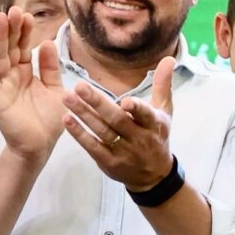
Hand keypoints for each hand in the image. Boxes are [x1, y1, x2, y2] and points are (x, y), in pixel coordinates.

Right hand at [0, 9, 68, 161]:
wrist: (40, 145)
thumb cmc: (48, 120)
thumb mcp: (55, 89)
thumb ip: (51, 67)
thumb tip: (48, 42)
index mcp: (26, 72)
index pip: (23, 47)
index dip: (25, 32)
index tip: (28, 15)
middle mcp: (11, 74)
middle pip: (9, 47)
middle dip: (11, 29)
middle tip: (14, 10)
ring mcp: (1, 83)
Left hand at [62, 58, 177, 190]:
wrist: (154, 175)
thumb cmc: (157, 136)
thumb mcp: (164, 112)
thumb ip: (162, 85)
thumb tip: (168, 58)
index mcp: (154, 125)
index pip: (146, 116)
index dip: (137, 109)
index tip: (125, 102)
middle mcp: (140, 139)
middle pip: (117, 120)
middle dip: (98, 104)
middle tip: (79, 86)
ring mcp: (124, 152)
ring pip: (102, 131)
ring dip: (83, 114)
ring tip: (66, 97)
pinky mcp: (109, 162)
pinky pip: (92, 147)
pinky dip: (79, 134)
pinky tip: (67, 120)